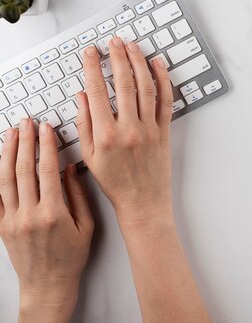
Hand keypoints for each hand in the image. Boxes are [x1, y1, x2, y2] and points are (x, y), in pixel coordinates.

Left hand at [0, 119, 93, 321]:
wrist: (48, 284)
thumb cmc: (71, 258)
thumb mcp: (86, 226)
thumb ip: (78, 195)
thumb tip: (70, 169)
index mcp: (53, 214)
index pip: (47, 170)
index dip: (46, 146)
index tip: (47, 129)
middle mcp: (29, 215)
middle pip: (23, 170)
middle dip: (25, 142)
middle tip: (27, 124)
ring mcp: (12, 221)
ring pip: (5, 179)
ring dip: (7, 153)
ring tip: (11, 135)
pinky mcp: (2, 226)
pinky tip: (0, 161)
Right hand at [76, 38, 173, 222]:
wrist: (143, 202)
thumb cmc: (115, 183)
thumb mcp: (90, 157)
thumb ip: (84, 124)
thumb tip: (82, 96)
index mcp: (106, 135)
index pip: (98, 91)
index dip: (93, 67)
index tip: (91, 52)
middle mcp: (129, 129)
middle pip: (124, 83)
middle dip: (118, 57)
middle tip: (114, 42)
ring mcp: (149, 129)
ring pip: (146, 88)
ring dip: (140, 63)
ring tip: (133, 47)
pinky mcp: (165, 132)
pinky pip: (166, 101)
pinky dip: (163, 80)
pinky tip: (158, 65)